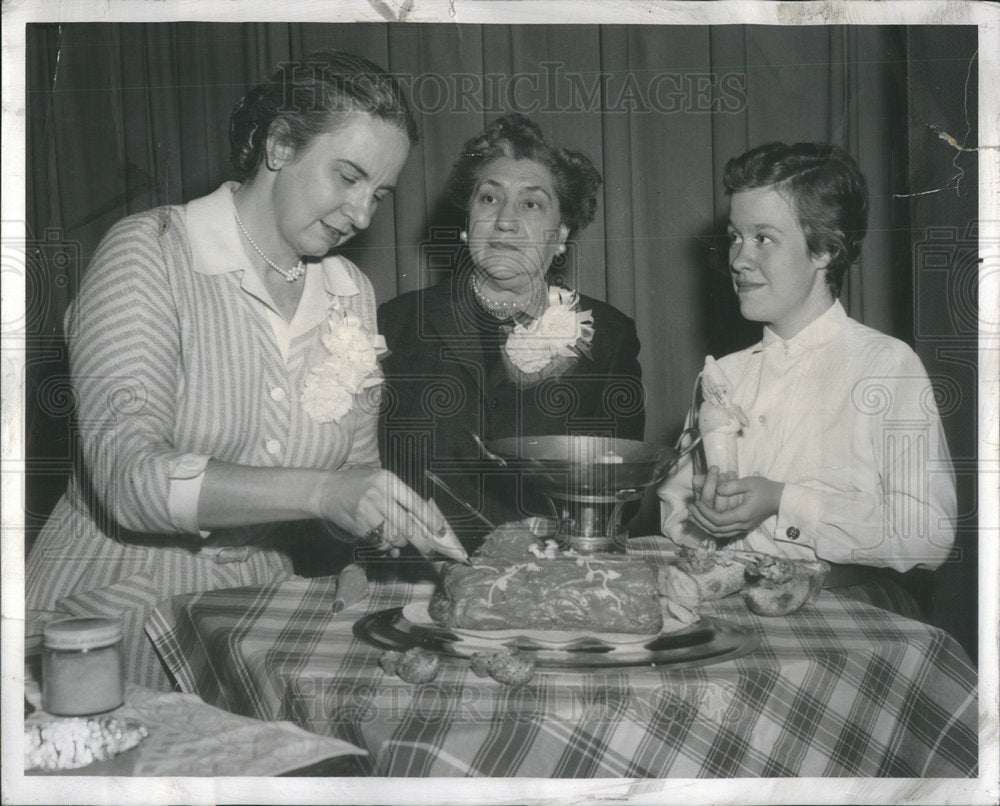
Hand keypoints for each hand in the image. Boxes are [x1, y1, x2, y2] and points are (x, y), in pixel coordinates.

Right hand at [317, 466, 464, 559]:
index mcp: (388, 480)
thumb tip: (423, 521)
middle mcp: (378, 495)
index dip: (430, 519)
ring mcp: (367, 511)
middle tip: (429, 550)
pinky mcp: (358, 525)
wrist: (327, 491)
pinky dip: (386, 546)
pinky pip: (379, 541)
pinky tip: (385, 542)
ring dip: (400, 543)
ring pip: (394, 536)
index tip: (440, 531)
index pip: (415, 503)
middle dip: (421, 541)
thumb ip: (400, 497)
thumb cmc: (358, 484)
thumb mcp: (381, 480)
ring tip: (399, 540)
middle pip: (407, 524)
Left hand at [689, 472, 783, 538]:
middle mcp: (742, 525)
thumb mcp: (749, 482)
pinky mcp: (742, 528)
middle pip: (716, 529)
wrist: (778, 499)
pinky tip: (704, 519)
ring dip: (704, 525)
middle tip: (690, 508)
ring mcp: (743, 528)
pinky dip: (712, 527)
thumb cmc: (764, 488)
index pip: (718, 519)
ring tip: (693, 515)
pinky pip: (723, 532)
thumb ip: (732, 486)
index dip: (704, 512)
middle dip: (701, 519)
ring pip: (719, 533)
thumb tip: (717, 489)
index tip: (696, 502)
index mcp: (743, 515)